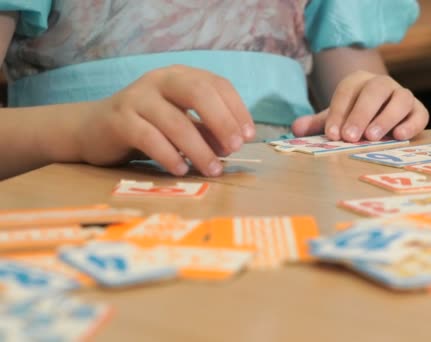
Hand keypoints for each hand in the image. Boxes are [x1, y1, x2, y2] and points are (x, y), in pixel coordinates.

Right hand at [76, 65, 254, 176]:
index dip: (237, 109)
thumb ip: (205, 129)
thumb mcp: (180, 123)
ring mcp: (137, 98)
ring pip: (176, 121)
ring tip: (213, 170)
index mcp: (180, 76)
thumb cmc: (147, 126)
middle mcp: (159, 80)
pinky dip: (170, 156)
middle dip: (222, 122)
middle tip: (235, 149)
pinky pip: (149, 138)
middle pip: (198, 92)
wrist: (92, 129)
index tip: (249, 136)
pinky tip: (181, 171)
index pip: (216, 84)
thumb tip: (232, 144)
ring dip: (199, 149)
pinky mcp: (119, 120)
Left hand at [291, 70, 427, 141]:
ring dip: (386, 118)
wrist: (381, 115)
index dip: (339, 112)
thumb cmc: (354, 118)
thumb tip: (296, 128)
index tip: (332, 134)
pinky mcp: (418, 110)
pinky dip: (412, 124)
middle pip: (374, 91)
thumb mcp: (335, 119)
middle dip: (360, 114)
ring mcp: (403, 95)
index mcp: (358, 81)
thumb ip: (317, 124)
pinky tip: (399, 136)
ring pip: (400, 99)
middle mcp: (382, 84)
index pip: (347, 91)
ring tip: (372, 137)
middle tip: (350, 137)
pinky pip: (420, 114)